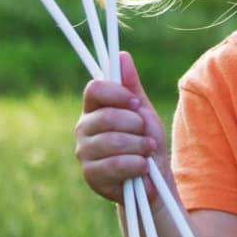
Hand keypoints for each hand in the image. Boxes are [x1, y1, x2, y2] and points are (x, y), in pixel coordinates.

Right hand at [75, 50, 171, 203]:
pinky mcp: (91, 176)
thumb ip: (132, 86)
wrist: (152, 180)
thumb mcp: (143, 112)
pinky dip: (137, 166)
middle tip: (146, 135)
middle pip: (108, 116)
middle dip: (136, 126)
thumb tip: (122, 55)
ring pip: (114, 141)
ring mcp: (84, 152)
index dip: (117, 93)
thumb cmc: (146, 143)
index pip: (94, 88)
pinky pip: (116, 164)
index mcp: (94, 108)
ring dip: (140, 147)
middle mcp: (83, 128)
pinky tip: (142, 169)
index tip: (136, 103)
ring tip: (147, 152)